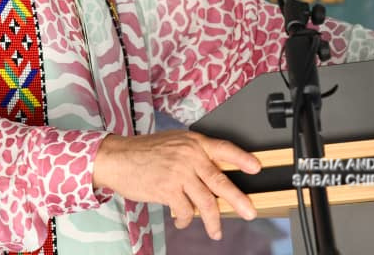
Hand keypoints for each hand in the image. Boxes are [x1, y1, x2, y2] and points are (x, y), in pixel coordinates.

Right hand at [91, 130, 259, 240]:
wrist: (117, 157)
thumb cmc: (142, 152)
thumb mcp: (172, 145)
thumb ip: (193, 157)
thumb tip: (211, 181)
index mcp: (193, 142)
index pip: (224, 148)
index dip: (242, 158)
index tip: (256, 167)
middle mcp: (189, 155)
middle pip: (220, 180)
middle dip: (238, 199)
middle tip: (250, 212)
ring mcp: (180, 172)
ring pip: (206, 201)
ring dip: (213, 221)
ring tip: (216, 231)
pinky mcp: (168, 189)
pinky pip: (185, 210)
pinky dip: (185, 219)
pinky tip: (182, 220)